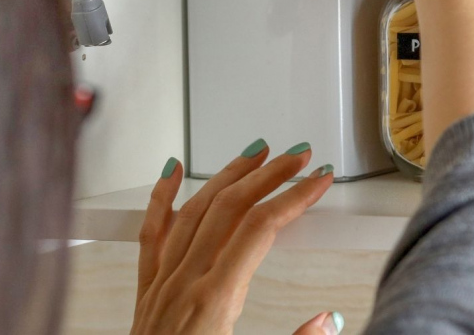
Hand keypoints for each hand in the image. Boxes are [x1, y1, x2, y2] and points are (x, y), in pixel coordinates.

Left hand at [131, 142, 340, 334]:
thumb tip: (327, 320)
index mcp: (214, 303)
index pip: (260, 229)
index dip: (294, 199)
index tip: (318, 182)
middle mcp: (184, 285)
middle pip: (230, 208)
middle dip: (269, 176)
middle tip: (298, 158)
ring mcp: (161, 285)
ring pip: (193, 211)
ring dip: (226, 176)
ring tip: (255, 155)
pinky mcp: (146, 294)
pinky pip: (151, 234)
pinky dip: (161, 198)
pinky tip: (171, 173)